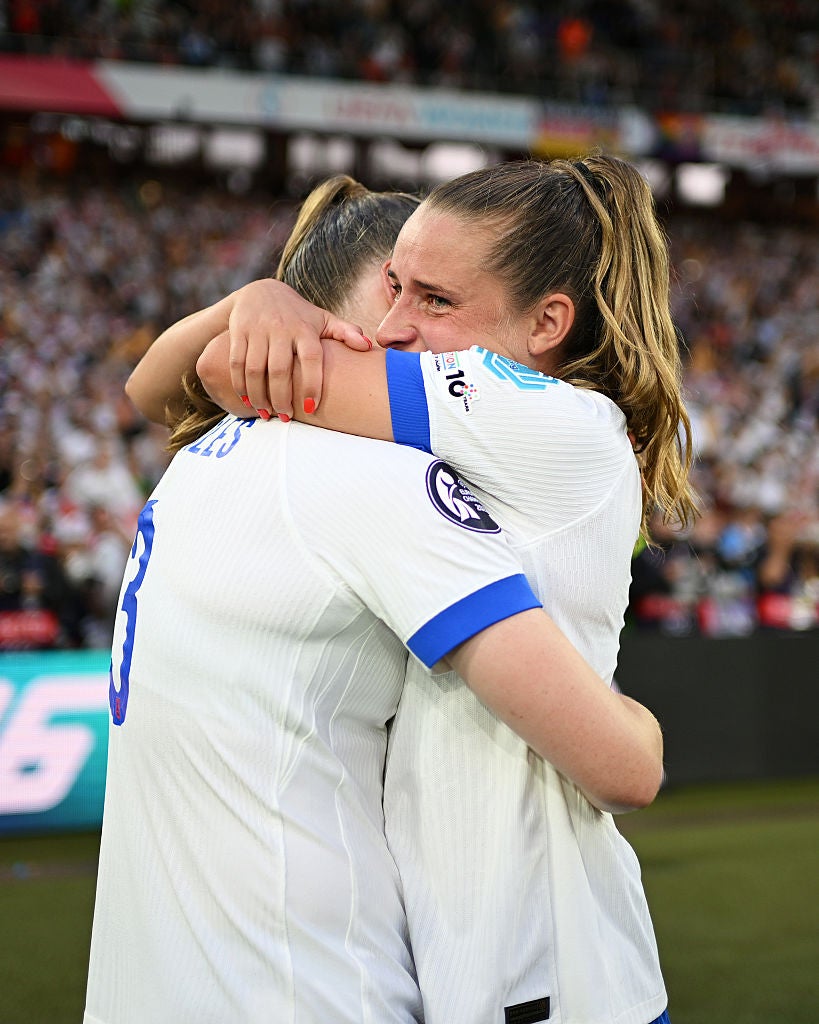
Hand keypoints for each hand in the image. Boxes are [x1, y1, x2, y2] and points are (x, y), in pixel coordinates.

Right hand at [226, 279, 370, 419]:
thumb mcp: (323, 319)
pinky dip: (240, 384)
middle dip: (281, 397)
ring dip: (259, 396)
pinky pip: (237, 362)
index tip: (312, 409)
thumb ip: (345, 333)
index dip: (312, 385)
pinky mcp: (239, 332)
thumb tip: (368, 346)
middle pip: (279, 368)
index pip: (311, 358)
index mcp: (305, 329)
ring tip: (266, 414)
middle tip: (285, 418)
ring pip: (254, 368)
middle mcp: (281, 328)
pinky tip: (248, 401)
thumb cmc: (299, 315)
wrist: (260, 291)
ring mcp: (258, 330)